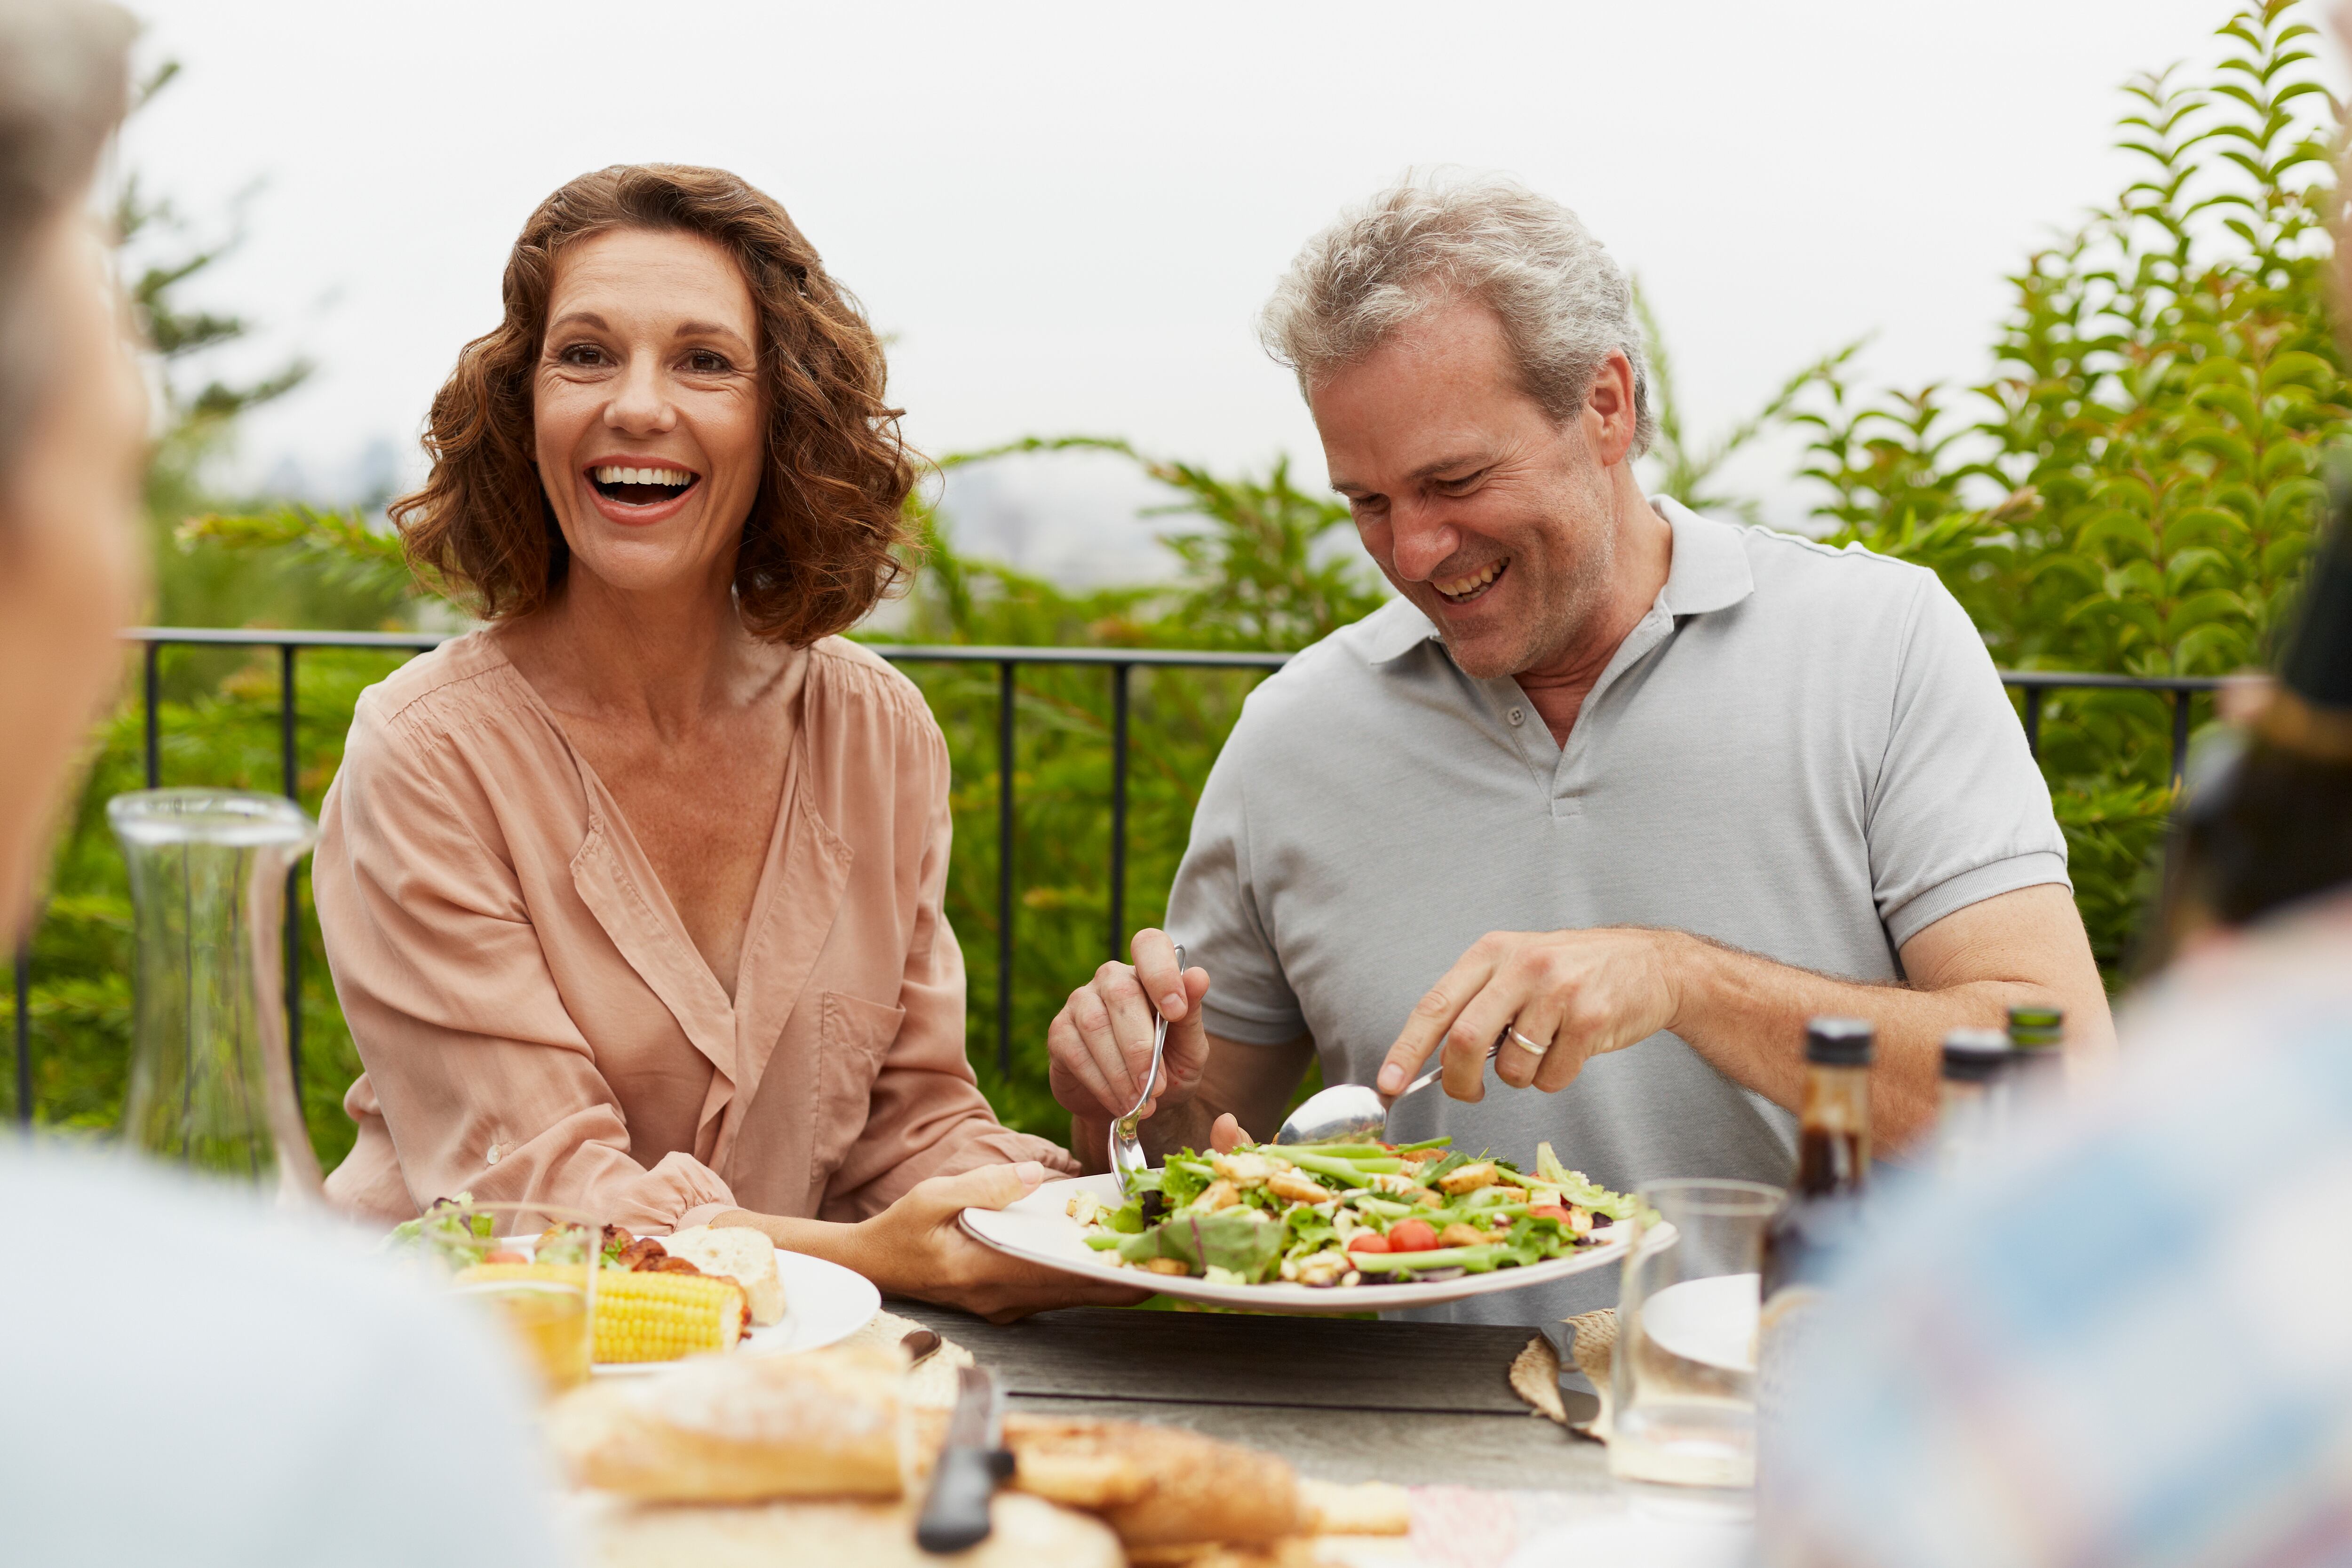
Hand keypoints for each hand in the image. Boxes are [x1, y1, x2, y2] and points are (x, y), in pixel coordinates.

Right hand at [847, 1163, 1148, 1322]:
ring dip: (1108, 1275)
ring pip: (1072, 1293)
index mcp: (990, 1274)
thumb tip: (1033, 1173)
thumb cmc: (900, 1230)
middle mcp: (1005, 1298)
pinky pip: (1055, 1290)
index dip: (1117, 1276)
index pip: (1068, 1280)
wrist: (872, 1267)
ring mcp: (1006, 1305)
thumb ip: (983, 1186)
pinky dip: (1083, 1274)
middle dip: (1126, 1275)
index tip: (1158, 1266)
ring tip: (1151, 1249)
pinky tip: (1105, 1252)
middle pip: (1081, 1291)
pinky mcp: (1006, 1301)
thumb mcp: (931, 1196)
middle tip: (1173, 1254)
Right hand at [1047, 928, 1210, 1123]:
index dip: (1161, 973)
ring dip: (1120, 1070)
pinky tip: (1119, 1103)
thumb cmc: (1168, 1068)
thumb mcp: (1190, 1048)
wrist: (1136, 1105)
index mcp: (1148, 973)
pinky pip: (1075, 1052)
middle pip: (1120, 992)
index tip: (1177, 1012)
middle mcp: (1111, 979)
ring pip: (1095, 1024)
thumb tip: (1198, 976)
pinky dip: (1101, 1082)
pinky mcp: (1059, 1032)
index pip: (1149, 945)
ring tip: (1140, 1103)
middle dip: (1141, 1045)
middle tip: (1157, 1087)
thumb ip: (1192, 1014)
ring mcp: (1080, 1002)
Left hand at [1378, 928, 1683, 1101]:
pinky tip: (1574, 1049)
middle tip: (1469, 1093)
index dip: (1406, 1049)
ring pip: (1511, 1068)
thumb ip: (1476, 1003)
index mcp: (1492, 952)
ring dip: (1521, 1077)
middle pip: (1464, 1041)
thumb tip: (1430, 1059)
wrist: (1651, 964)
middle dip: (1459, 1081)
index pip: (1434, 1005)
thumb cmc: (1574, 972)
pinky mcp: (1591, 1019)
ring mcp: (1558, 991)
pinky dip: (1556, 1078)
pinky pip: (1553, 1077)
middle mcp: (1522, 966)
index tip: (1388, 1084)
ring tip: (1544, 1048)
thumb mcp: (1517, 967)